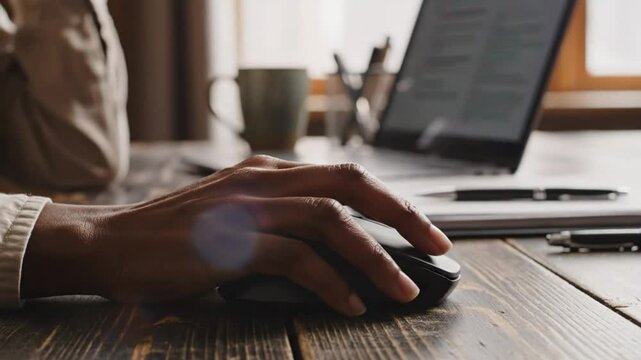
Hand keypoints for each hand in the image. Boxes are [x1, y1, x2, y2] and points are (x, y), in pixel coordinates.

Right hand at [23, 156, 451, 315]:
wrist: (112, 245)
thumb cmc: (175, 237)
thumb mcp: (236, 215)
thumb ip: (281, 222)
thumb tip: (336, 257)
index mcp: (268, 172)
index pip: (343, 176)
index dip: (388, 199)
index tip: (420, 226)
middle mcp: (264, 180)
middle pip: (350, 184)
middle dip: (402, 214)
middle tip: (438, 245)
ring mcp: (248, 208)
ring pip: (332, 221)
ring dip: (374, 257)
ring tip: (402, 288)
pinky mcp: (231, 242)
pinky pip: (297, 259)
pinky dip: (330, 283)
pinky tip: (349, 305)